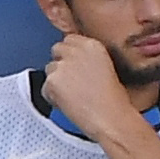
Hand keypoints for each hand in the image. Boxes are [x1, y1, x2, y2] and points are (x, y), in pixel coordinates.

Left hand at [39, 30, 139, 144]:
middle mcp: (76, 51)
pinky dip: (52, 97)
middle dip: (61, 64)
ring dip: (56, 81)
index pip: (70, 40)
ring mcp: (62, 65)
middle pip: (57, 50)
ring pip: (49, 69)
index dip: (71, 54)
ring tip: (74, 96)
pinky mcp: (52, 81)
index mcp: (93, 46)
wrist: (111, 118)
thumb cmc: (115, 101)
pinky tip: (69, 104)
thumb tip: (75, 63)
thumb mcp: (108, 69)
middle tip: (72, 81)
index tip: (75, 66)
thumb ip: (88, 60)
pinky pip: (45, 88)